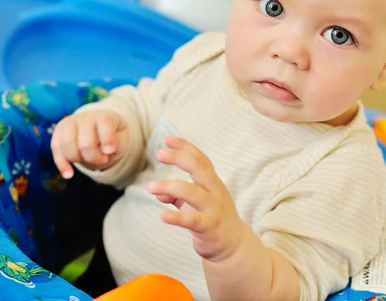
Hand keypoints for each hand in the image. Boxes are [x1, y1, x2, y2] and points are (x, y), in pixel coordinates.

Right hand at [51, 109, 129, 178]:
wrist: (100, 132)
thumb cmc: (114, 137)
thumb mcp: (122, 140)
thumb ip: (117, 144)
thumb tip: (106, 150)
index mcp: (104, 116)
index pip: (104, 123)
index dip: (107, 139)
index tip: (110, 151)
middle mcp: (85, 117)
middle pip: (85, 143)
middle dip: (94, 158)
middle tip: (103, 158)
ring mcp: (69, 123)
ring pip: (67, 146)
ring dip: (79, 160)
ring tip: (90, 160)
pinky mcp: (58, 133)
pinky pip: (56, 149)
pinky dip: (62, 164)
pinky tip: (68, 175)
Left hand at [148, 136, 245, 261]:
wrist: (234, 246)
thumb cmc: (213, 219)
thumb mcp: (195, 204)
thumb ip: (177, 196)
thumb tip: (158, 191)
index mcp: (213, 183)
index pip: (200, 159)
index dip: (185, 147)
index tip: (167, 139)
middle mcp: (215, 192)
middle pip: (200, 168)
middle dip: (179, 158)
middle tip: (159, 154)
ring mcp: (214, 209)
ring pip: (193, 192)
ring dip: (170, 187)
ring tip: (151, 187)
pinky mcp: (210, 227)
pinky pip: (193, 220)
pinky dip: (177, 217)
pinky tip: (163, 216)